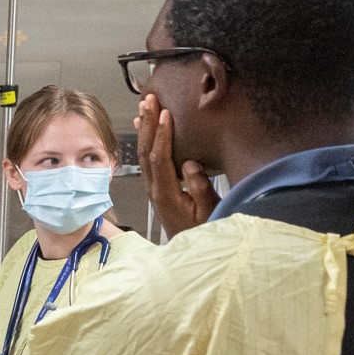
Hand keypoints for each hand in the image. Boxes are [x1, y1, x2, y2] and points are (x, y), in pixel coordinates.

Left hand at [137, 91, 219, 234]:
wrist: (191, 253)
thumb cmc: (204, 232)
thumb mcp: (209, 212)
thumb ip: (200, 188)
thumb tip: (190, 164)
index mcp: (167, 194)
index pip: (160, 159)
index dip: (162, 135)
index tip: (165, 115)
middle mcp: (155, 190)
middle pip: (146, 152)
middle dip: (148, 125)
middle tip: (149, 101)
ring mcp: (154, 189)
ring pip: (144, 155)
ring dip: (145, 130)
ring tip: (145, 108)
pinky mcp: (158, 189)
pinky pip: (149, 160)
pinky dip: (148, 142)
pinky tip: (147, 130)